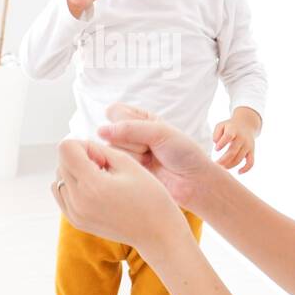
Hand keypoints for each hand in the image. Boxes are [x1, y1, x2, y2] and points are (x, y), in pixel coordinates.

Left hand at [52, 138, 189, 254]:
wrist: (157, 233)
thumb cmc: (149, 197)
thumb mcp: (128, 163)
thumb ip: (99, 149)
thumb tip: (81, 148)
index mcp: (92, 185)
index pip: (65, 149)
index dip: (82, 145)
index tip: (100, 156)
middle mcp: (78, 201)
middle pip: (61, 162)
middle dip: (79, 158)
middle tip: (104, 167)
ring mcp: (75, 214)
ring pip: (58, 179)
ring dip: (74, 172)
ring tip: (99, 179)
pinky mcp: (76, 222)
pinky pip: (62, 195)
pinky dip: (73, 187)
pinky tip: (94, 190)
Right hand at [95, 103, 219, 212]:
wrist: (193, 182)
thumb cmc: (183, 153)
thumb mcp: (160, 132)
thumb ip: (130, 129)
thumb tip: (100, 131)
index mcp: (139, 119)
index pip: (114, 112)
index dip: (125, 121)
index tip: (146, 131)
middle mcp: (129, 135)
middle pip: (110, 132)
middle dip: (133, 142)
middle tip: (152, 150)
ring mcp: (125, 154)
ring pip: (111, 149)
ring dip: (133, 156)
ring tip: (150, 161)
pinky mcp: (124, 172)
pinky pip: (114, 166)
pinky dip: (130, 167)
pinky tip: (144, 171)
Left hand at [213, 107, 259, 173]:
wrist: (247, 124)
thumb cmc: (229, 127)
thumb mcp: (221, 125)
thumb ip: (216, 133)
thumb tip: (216, 143)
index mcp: (233, 130)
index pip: (228, 136)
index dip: (222, 143)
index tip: (216, 150)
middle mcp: (242, 138)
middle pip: (232, 151)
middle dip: (223, 160)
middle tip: (215, 164)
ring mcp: (248, 145)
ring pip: (239, 159)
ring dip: (230, 165)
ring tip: (221, 168)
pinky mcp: (252, 151)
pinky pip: (251, 162)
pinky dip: (246, 169)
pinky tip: (238, 172)